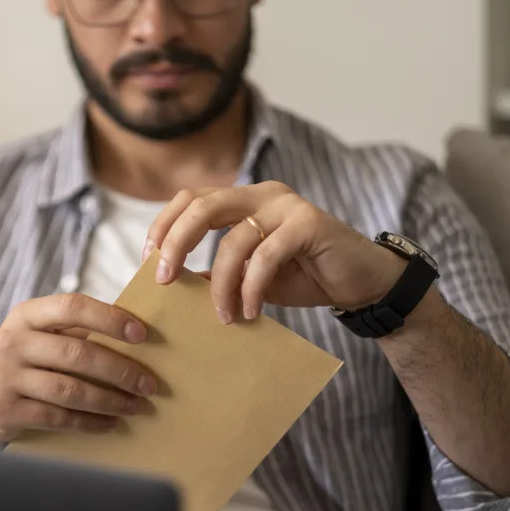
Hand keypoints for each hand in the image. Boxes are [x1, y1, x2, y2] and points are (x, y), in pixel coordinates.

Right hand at [0, 294, 157, 442]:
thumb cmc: (23, 365)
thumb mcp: (38, 339)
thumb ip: (75, 333)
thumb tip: (137, 337)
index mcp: (26, 315)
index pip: (72, 306)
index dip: (109, 318)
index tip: (142, 334)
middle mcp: (12, 341)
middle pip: (77, 352)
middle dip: (120, 370)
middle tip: (149, 384)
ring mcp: (6, 376)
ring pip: (70, 389)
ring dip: (110, 400)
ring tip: (137, 406)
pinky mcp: (6, 409)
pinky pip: (58, 417)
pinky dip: (90, 422)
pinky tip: (111, 424)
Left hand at [143, 182, 407, 323]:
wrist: (360, 283)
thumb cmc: (303, 277)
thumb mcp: (249, 278)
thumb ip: (216, 273)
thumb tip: (171, 286)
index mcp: (243, 201)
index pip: (190, 199)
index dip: (164, 226)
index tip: (149, 262)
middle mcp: (262, 194)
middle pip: (202, 205)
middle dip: (176, 242)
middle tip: (164, 279)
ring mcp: (287, 205)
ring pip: (233, 238)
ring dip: (221, 283)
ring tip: (222, 316)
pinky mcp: (310, 223)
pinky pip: (267, 255)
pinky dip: (252, 286)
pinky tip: (250, 311)